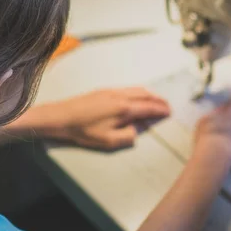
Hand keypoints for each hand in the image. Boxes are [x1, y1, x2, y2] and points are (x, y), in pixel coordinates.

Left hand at [37, 88, 169, 149]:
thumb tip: (136, 131)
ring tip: (156, 100)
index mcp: (124, 109)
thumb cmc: (84, 131)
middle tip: (167, 105)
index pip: (148, 108)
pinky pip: (127, 88)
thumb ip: (127, 136)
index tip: (169, 112)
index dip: (161, 110)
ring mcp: (111, 91)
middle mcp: (120, 96)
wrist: (61, 116)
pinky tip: (136, 97)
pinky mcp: (103, 90)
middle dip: (158, 100)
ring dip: (149, 94)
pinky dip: (138, 92)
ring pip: (136, 89)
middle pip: (145, 95)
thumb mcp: (108, 141)